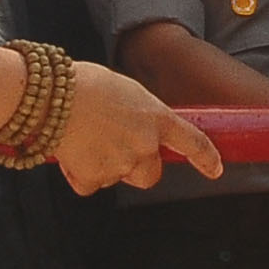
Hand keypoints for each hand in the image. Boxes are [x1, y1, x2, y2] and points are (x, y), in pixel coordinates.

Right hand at [59, 61, 224, 191]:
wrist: (52, 97)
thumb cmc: (85, 85)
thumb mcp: (126, 92)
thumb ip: (138, 115)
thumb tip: (131, 127)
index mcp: (156, 118)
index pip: (192, 141)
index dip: (205, 158)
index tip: (215, 169)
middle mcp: (144, 145)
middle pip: (150, 174)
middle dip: (137, 169)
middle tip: (116, 152)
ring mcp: (121, 164)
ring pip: (116, 177)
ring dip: (103, 166)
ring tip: (84, 138)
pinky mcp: (94, 178)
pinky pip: (90, 184)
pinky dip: (80, 174)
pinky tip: (70, 152)